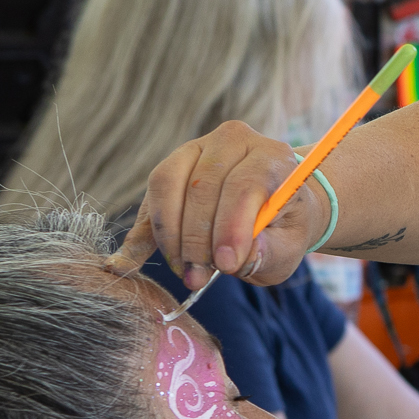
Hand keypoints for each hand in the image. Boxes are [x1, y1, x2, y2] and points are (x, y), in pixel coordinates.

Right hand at [109, 119, 323, 290]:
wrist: (275, 208)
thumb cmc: (284, 228)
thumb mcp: (290, 246)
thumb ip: (271, 252)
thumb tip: (241, 255)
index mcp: (271, 157)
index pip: (245, 184)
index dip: (232, 226)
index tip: (226, 265)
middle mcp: (233, 141)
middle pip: (202, 186)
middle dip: (197, 239)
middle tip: (199, 277)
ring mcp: (197, 148)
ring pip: (168, 185)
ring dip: (169, 235)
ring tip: (185, 271)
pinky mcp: (172, 166)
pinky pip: (150, 197)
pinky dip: (141, 234)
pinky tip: (128, 263)